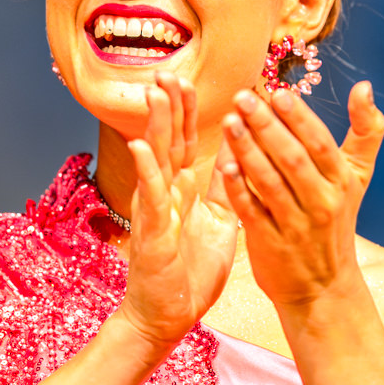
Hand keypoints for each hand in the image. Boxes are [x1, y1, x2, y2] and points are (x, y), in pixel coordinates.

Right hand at [118, 74, 239, 345]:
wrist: (170, 313)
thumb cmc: (191, 268)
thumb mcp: (219, 220)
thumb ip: (225, 189)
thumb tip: (240, 158)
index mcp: (185, 189)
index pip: (188, 141)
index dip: (190, 111)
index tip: (193, 78)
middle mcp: (167, 192)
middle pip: (169, 140)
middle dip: (170, 106)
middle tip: (169, 71)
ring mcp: (157, 209)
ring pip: (156, 159)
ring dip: (156, 126)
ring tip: (155, 94)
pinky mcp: (153, 231)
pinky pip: (151, 198)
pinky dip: (147, 171)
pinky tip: (142, 148)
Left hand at [216, 80, 383, 309]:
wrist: (324, 286)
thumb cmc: (336, 222)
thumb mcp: (358, 177)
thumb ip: (365, 132)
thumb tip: (365, 87)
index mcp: (341, 181)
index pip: (319, 143)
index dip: (299, 118)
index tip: (277, 93)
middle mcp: (322, 202)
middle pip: (293, 158)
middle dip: (267, 126)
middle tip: (242, 99)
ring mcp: (297, 225)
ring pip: (271, 182)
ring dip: (248, 151)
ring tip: (230, 123)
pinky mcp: (272, 244)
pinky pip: (253, 212)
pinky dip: (239, 190)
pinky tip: (225, 167)